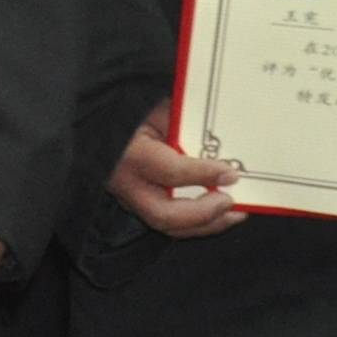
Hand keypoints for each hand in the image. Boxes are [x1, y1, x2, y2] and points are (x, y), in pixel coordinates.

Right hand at [109, 110, 245, 238]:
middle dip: (205, 213)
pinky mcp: (136, 206)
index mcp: (131, 153)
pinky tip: (218, 214)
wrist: (102, 123)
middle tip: (230, 201)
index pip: (170, 171)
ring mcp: (128, 198)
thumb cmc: (131, 112)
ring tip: (233, 214)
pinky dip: (197, 223)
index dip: (204, 175)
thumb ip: (184, 125)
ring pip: (168, 226)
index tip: (231, 173)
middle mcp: (126, 183)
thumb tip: (218, 144)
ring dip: (206, 224)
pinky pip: (169, 223)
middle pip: (165, 215)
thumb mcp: (158, 110)